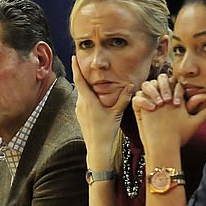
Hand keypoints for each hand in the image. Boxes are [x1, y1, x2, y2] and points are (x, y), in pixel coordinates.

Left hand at [72, 55, 133, 169]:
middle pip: (80, 85)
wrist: (97, 148)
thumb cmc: (106, 131)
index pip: (80, 80)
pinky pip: (82, 101)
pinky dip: (87, 96)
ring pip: (81, 94)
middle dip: (83, 75)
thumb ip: (124, 98)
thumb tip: (131, 85)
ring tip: (93, 80)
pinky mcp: (80, 116)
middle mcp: (80, 103)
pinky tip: (95, 97)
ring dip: (86, 86)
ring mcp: (79, 110)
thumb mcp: (117, 113)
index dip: (76, 67)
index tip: (73, 57)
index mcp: (88, 100)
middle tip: (85, 64)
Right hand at [132, 74, 205, 151]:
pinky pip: (137, 97)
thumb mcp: (195, 121)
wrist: (164, 147)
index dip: (175, 89)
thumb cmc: (180, 136)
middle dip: (163, 87)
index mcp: (174, 98)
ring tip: (158, 106)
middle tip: (167, 102)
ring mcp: (150, 102)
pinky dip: (142, 101)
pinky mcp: (139, 109)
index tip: (177, 104)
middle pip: (160, 79)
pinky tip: (150, 110)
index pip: (173, 82)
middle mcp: (162, 98)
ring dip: (152, 92)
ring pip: (147, 85)